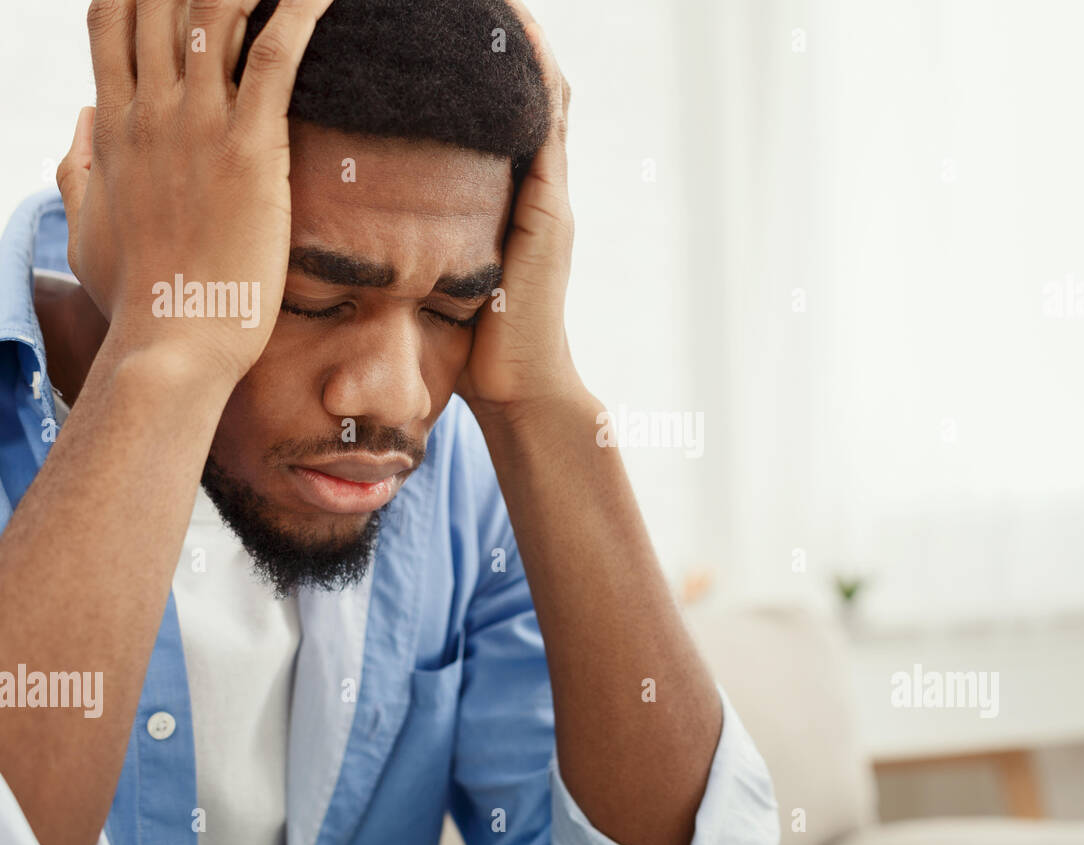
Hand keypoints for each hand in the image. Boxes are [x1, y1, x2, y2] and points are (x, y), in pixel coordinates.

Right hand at [57, 0, 334, 386]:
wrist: (175, 341)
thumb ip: (77, 171)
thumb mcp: (86, 229)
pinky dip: (298, 12)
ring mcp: (198, 126)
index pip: (114, 22)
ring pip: (214, 12)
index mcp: (114, 127)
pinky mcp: (250, 148)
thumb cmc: (138, 298)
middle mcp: (150, 112)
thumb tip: (82, 125)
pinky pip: (274, 57)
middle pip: (162, 3)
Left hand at [455, 0, 584, 417]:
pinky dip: (536, 73)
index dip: (478, 70)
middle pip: (522, 94)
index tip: (437, 27)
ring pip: (543, 95)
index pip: (497, 118)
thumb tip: (359, 230)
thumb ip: (417, 247)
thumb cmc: (467, 349)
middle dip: (503, 41)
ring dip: (523, 42)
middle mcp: (532, 191)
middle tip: (463, 2)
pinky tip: (517, 29)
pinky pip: (547, 122)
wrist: (515, 391)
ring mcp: (547, 196)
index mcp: (505, 204)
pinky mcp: (549, 207)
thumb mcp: (435, 282)